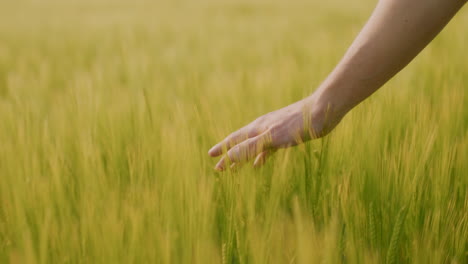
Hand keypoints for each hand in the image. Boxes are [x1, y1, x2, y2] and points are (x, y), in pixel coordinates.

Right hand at [208, 96, 340, 170]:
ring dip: (243, 157)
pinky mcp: (287, 134)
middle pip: (241, 143)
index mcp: (257, 128)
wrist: (322, 110)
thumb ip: (251, 147)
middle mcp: (263, 128)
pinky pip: (268, 148)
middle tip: (219, 167)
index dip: (223, 149)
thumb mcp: (272, 138)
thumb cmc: (298, 125)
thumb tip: (229, 156)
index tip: (211, 156)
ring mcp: (274, 130)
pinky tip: (260, 163)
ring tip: (236, 167)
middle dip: (229, 155)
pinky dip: (260, 156)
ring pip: (253, 146)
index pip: (234, 140)